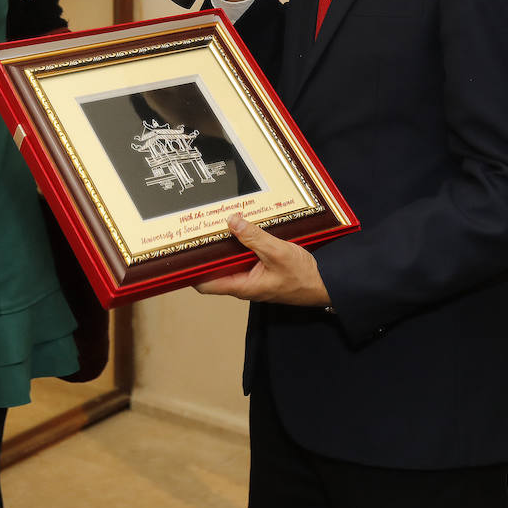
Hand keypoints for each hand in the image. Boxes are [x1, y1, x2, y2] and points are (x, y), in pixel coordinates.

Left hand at [193, 214, 329, 306]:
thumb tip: (231, 222)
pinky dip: (239, 242)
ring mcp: (252, 275)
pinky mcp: (260, 267)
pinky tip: (239, 226)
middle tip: (196, 228)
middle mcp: (243, 282)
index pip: (205, 284)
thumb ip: (254, 237)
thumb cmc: (303, 276)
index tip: (181, 252)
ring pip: (229, 259)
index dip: (190, 270)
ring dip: (224, 243)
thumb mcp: (278, 252)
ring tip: (213, 222)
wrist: (325, 282)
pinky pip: (243, 254)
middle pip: (215, 267)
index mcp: (242, 286)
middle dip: (206, 250)